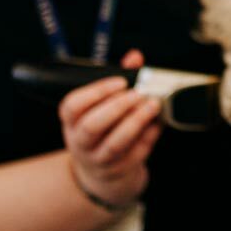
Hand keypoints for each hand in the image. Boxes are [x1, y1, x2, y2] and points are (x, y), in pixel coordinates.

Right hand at [58, 49, 161, 209]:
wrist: (101, 172)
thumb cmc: (103, 128)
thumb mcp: (101, 106)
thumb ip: (117, 80)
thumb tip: (134, 57)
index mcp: (72, 122)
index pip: (72, 106)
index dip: (95, 92)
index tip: (120, 82)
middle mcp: (81, 142)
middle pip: (92, 126)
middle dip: (118, 107)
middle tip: (139, 93)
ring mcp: (99, 159)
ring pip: (115, 144)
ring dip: (136, 122)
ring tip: (153, 104)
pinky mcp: (120, 170)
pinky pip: (135, 154)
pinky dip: (149, 137)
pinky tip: (158, 123)